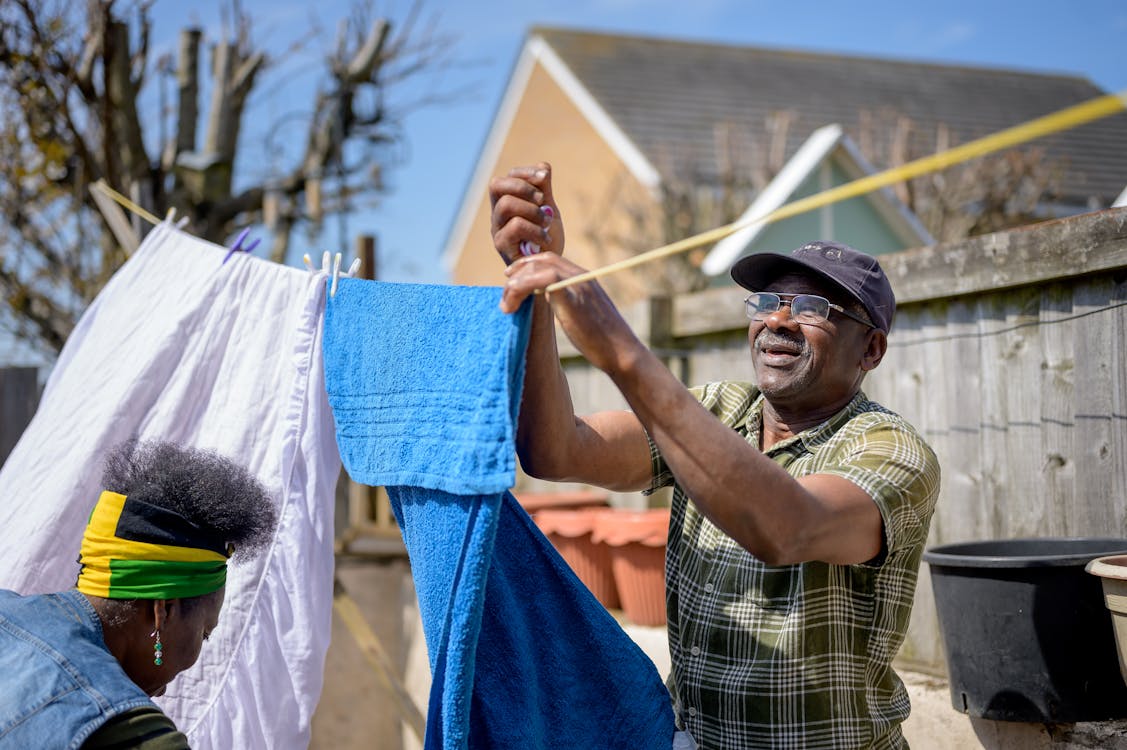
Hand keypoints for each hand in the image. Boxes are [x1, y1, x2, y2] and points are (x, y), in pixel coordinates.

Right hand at [489, 162, 563, 263]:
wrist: (550, 270)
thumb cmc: (547, 240)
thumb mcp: (549, 210)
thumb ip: (545, 190)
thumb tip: (542, 167)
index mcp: (507, 202)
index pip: (506, 177)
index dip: (524, 173)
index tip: (544, 178)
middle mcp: (498, 215)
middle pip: (497, 186)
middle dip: (524, 188)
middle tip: (542, 201)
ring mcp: (497, 230)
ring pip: (506, 204)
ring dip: (532, 210)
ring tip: (546, 222)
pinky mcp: (501, 246)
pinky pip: (515, 226)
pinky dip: (535, 229)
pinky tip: (545, 238)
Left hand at [502, 253, 642, 374]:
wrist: (622, 353)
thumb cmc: (604, 343)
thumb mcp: (584, 317)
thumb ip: (569, 305)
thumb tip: (554, 309)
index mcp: (584, 279)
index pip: (552, 260)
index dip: (530, 265)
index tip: (513, 278)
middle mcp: (581, 276)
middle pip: (543, 259)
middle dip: (519, 270)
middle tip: (505, 288)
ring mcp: (577, 284)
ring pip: (538, 268)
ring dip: (515, 284)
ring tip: (506, 305)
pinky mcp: (571, 296)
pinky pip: (540, 279)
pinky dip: (519, 289)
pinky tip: (512, 305)